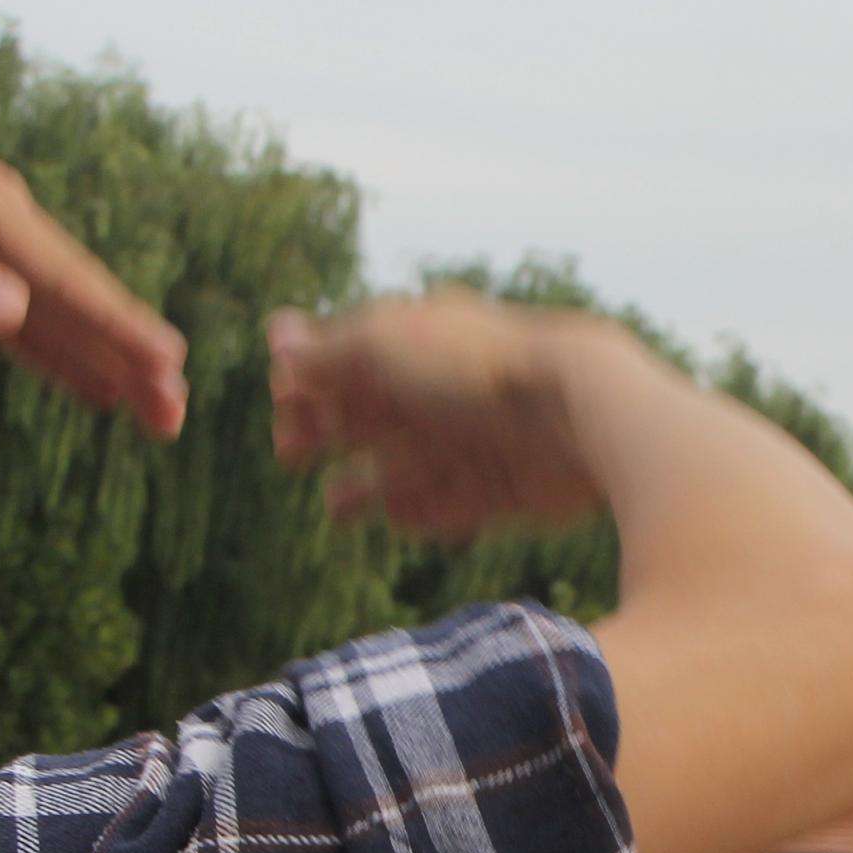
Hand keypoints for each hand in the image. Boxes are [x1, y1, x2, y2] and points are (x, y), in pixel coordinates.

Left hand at [0, 137, 185, 434]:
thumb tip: (16, 313)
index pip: (71, 280)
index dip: (122, 326)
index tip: (170, 365)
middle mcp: (3, 226)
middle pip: (81, 303)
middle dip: (132, 358)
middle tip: (176, 414)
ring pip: (62, 321)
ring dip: (108, 367)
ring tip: (158, 416)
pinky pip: (26, 330)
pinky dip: (62, 361)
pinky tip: (97, 393)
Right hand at [268, 292, 629, 536]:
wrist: (577, 412)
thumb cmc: (471, 368)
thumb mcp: (385, 348)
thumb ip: (328, 351)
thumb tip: (275, 335)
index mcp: (419, 344)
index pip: (350, 364)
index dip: (310, 385)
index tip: (283, 408)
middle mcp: (444, 391)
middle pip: (371, 417)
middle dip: (327, 433)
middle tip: (291, 453)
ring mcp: (473, 441)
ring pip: (406, 469)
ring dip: (366, 487)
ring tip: (337, 507)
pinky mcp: (502, 488)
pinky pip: (450, 507)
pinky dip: (425, 513)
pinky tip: (403, 517)